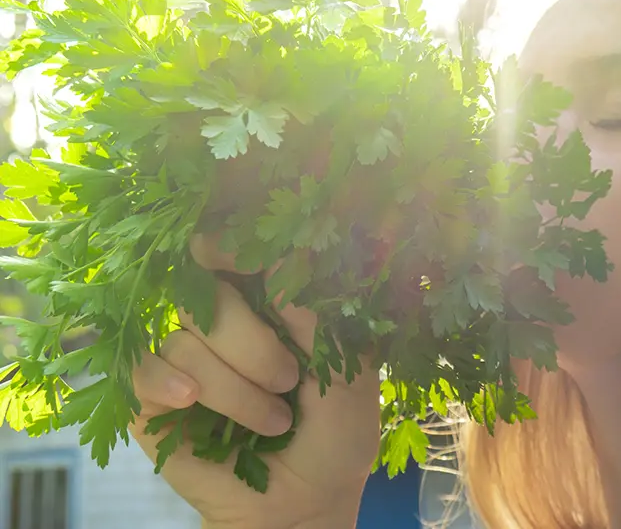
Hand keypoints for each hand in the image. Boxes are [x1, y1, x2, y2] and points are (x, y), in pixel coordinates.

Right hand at [130, 233, 380, 527]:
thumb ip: (319, 314)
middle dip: (251, 340)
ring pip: (184, 339)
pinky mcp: (153, 399)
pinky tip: (192, 401)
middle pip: (206, 293)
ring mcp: (184, 359)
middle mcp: (222, 324)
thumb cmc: (336, 433)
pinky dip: (169, 382)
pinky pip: (144, 370)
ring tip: (272, 421)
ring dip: (234, 385)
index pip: (239, 256)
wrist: (309, 501)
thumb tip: (281, 258)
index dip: (230, 245)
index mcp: (271, 305)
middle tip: (289, 380)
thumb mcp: (350, 369)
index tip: (224, 248)